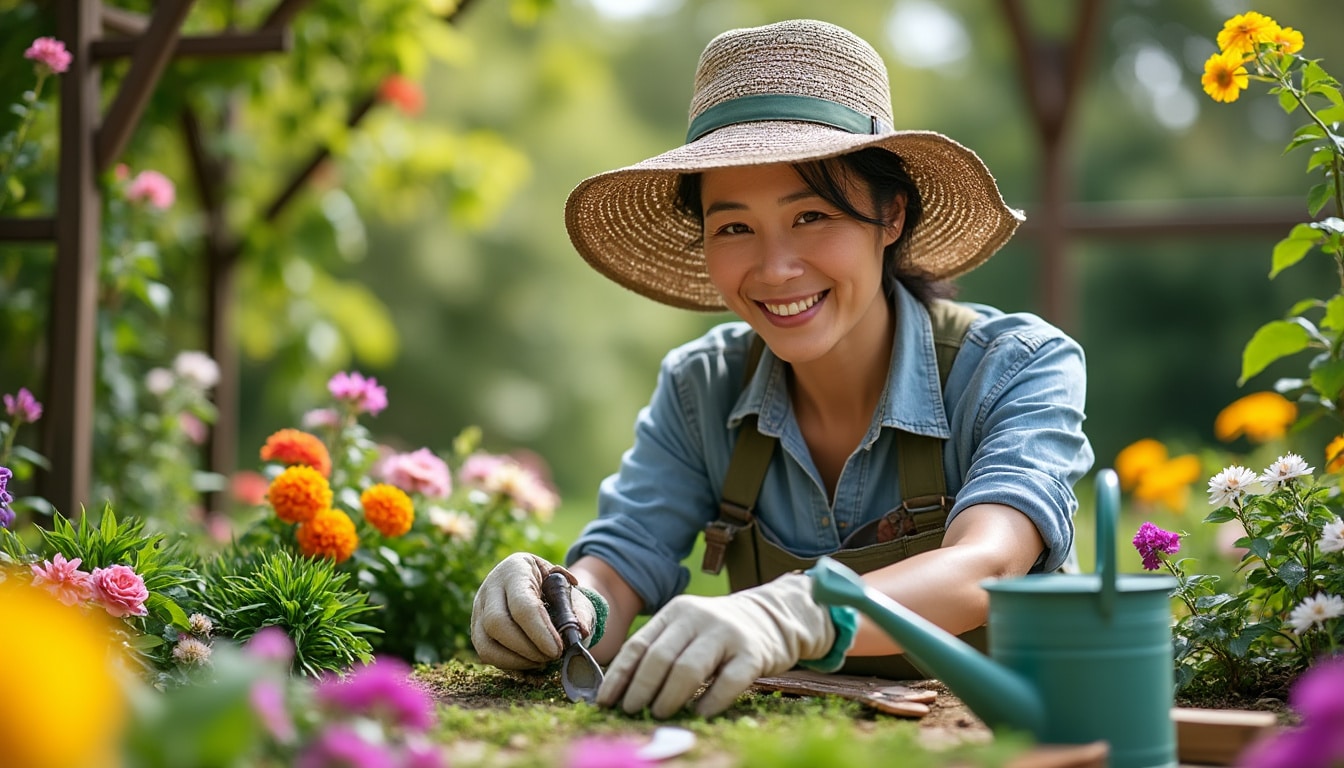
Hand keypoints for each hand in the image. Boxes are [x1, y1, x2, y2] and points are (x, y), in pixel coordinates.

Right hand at [470, 553, 596, 669]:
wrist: (540, 584)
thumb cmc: (556, 588)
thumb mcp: (570, 591)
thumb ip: (578, 610)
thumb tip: (580, 631)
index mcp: (516, 569)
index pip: (521, 604)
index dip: (539, 631)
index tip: (557, 650)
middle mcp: (491, 586)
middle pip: (497, 624)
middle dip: (526, 648)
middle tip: (551, 656)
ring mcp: (479, 607)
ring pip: (485, 642)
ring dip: (516, 659)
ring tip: (542, 660)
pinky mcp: (476, 627)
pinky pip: (485, 652)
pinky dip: (509, 663)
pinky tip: (530, 661)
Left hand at [597, 572, 837, 717]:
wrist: (773, 617)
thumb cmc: (718, 633)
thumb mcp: (687, 629)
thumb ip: (660, 649)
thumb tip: (621, 692)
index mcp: (676, 613)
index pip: (638, 645)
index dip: (619, 676)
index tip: (605, 701)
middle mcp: (698, 617)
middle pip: (660, 658)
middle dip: (641, 689)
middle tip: (631, 711)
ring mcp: (727, 634)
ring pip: (689, 670)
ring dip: (669, 697)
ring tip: (659, 714)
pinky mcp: (753, 653)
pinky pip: (727, 682)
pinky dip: (709, 702)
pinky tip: (697, 713)